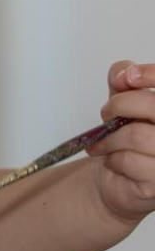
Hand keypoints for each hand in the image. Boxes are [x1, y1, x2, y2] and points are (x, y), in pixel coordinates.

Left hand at [87, 61, 154, 222]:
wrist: (117, 178)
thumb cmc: (126, 136)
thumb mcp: (123, 103)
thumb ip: (124, 82)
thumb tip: (125, 73)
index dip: (153, 75)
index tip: (129, 76)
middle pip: (153, 106)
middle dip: (120, 105)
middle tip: (105, 114)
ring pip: (136, 135)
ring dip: (109, 139)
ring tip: (101, 144)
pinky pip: (130, 160)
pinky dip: (113, 160)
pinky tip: (114, 162)